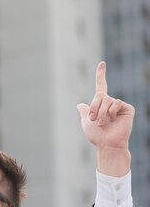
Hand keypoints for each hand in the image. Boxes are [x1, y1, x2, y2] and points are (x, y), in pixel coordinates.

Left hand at [77, 61, 134, 175]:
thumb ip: (84, 112)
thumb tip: (80, 105)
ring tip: (103, 123)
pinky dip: (110, 112)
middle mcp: (111, 103)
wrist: (107, 143)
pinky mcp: (127, 108)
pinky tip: (113, 120)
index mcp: (101, 104)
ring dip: (101, 112)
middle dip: (94, 107)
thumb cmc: (96, 135)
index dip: (101, 75)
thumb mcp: (86, 122)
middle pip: (100, 95)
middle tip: (94, 120)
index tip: (102, 63)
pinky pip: (115, 103)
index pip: (101, 86)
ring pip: (107, 100)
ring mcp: (119, 105)